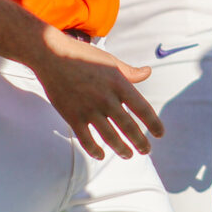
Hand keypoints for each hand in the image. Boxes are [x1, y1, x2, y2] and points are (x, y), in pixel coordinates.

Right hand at [25, 31, 163, 159]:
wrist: (52, 56)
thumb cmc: (83, 56)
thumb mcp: (110, 61)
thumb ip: (129, 72)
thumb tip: (148, 72)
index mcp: (118, 83)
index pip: (142, 108)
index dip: (154, 123)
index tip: (160, 134)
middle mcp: (106, 98)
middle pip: (129, 126)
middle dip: (140, 142)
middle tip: (146, 150)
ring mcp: (89, 109)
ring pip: (110, 137)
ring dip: (121, 149)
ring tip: (128, 155)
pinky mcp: (72, 116)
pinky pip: (86, 139)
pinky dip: (94, 150)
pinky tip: (101, 155)